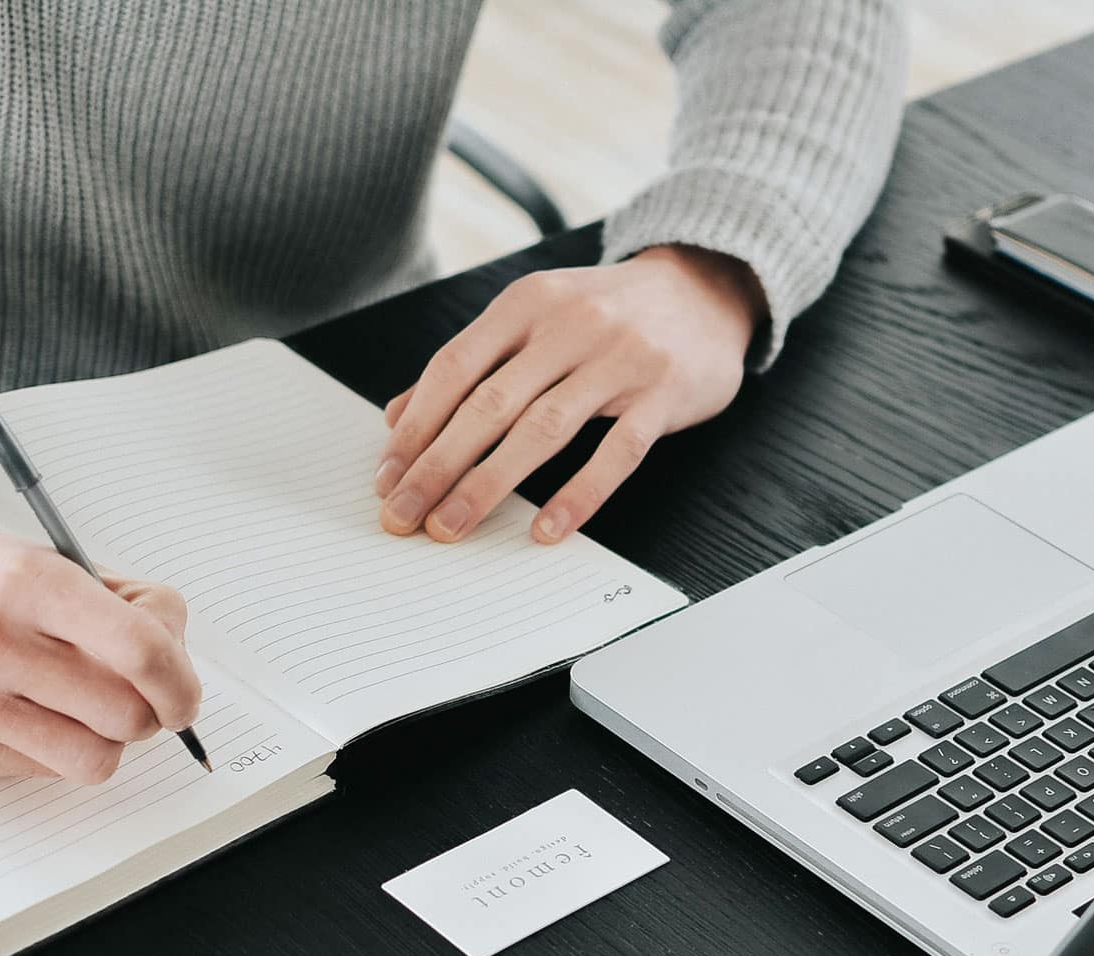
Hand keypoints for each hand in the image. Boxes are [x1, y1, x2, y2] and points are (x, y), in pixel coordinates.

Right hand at [0, 484, 202, 781]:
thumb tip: (175, 649)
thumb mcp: (41, 556)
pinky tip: (32, 712)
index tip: (184, 692)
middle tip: (139, 694)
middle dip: (150, 711)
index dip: (182, 681)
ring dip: (107, 740)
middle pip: (127, 715)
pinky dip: (56, 748)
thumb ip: (118, 603)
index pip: (141, 651)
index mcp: (27, 583)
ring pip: (93, 759)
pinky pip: (43, 771)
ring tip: (87, 708)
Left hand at [374, 244, 764, 544]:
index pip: (455, 368)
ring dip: (488, 484)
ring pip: (542, 430)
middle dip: (437, 465)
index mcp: (527, 303)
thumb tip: (399, 416)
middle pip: (488, 404)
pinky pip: (617, 454)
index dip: (416, 426)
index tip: (387, 477)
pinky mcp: (663, 395)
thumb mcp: (536, 318)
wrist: (706, 287)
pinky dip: (578, 495)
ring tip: (451, 526)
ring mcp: (620, 360)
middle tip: (403, 514)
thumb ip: (473, 362)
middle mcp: (569, 325)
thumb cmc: (608, 313)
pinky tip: (545, 530)